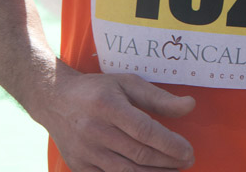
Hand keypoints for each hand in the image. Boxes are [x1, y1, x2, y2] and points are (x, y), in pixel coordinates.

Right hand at [41, 66, 195, 170]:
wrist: (55, 100)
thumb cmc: (97, 89)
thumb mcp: (127, 83)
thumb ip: (158, 97)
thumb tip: (190, 106)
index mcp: (108, 106)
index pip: (145, 131)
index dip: (170, 144)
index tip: (188, 151)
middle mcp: (95, 131)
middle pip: (139, 154)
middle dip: (168, 161)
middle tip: (187, 161)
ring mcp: (86, 153)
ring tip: (173, 170)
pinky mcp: (80, 167)